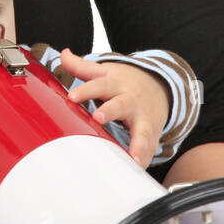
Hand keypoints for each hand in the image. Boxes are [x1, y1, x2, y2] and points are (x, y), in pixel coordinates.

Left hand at [59, 48, 171, 169]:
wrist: (159, 87)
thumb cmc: (125, 83)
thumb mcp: (106, 73)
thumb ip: (82, 66)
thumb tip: (63, 54)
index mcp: (115, 85)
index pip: (98, 85)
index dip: (85, 90)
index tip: (72, 96)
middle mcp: (130, 101)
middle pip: (119, 105)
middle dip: (110, 111)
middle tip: (98, 117)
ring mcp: (143, 118)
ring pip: (141, 131)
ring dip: (137, 144)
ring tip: (132, 157)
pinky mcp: (151, 134)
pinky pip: (149, 148)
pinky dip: (145, 159)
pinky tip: (139, 169)